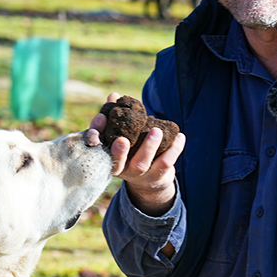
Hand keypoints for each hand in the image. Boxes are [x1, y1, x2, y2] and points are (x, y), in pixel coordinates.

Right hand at [90, 92, 185, 216]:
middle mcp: (121, 169)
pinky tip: (180, 136)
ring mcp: (139, 175)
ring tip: (156, 131)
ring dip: (149, 147)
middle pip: (118, 163)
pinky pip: (165, 164)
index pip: (97, 147)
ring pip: (142, 164)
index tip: (102, 116)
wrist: (149, 181)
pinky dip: (174, 150)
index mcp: (108, 157)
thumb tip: (114, 95)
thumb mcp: (123, 135)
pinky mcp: (156, 178)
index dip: (96, 132)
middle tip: (123, 139)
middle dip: (119, 152)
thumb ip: (118, 117)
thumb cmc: (132, 151)